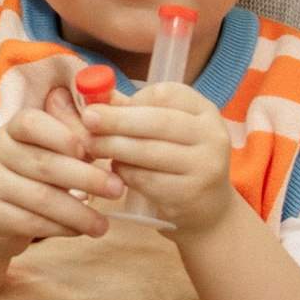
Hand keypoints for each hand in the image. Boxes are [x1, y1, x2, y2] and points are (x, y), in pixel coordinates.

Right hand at [0, 105, 123, 263]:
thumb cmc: (28, 180)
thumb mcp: (43, 154)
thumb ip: (69, 142)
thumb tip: (106, 139)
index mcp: (10, 131)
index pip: (32, 123)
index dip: (64, 135)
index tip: (92, 152)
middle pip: (45, 164)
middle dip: (87, 178)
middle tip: (117, 188)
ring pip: (42, 198)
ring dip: (79, 212)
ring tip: (103, 224)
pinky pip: (33, 223)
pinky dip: (62, 228)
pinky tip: (80, 231)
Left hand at [81, 80, 234, 241]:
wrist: (207, 208)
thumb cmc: (178, 159)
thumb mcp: (166, 131)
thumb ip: (133, 111)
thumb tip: (92, 92)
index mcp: (205, 111)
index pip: (166, 94)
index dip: (132, 99)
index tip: (105, 104)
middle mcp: (212, 135)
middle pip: (158, 121)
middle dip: (117, 120)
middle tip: (87, 120)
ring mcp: (204, 166)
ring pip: (149, 151)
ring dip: (114, 147)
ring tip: (92, 145)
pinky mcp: (190, 193)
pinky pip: (147, 179)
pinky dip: (124, 172)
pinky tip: (114, 169)